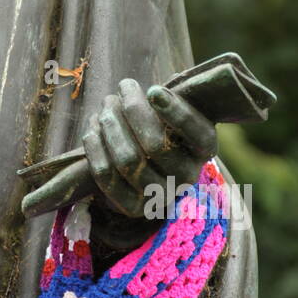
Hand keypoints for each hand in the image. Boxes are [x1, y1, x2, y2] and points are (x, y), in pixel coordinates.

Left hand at [82, 78, 216, 218]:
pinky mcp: (133, 207)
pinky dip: (95, 146)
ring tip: (106, 106)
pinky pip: (105, 175)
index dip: (174, 112)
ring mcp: (160, 196)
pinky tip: (93, 128)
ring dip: (110, 124)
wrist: (148, 167)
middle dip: (132, 110)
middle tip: (120, 90)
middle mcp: (188, 176)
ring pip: (127, 159)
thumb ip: (170, 99)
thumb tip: (159, 90)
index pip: (196, 133)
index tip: (153, 90)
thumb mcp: (174, 111)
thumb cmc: (162, 126)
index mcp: (204, 149)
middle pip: (155, 144)